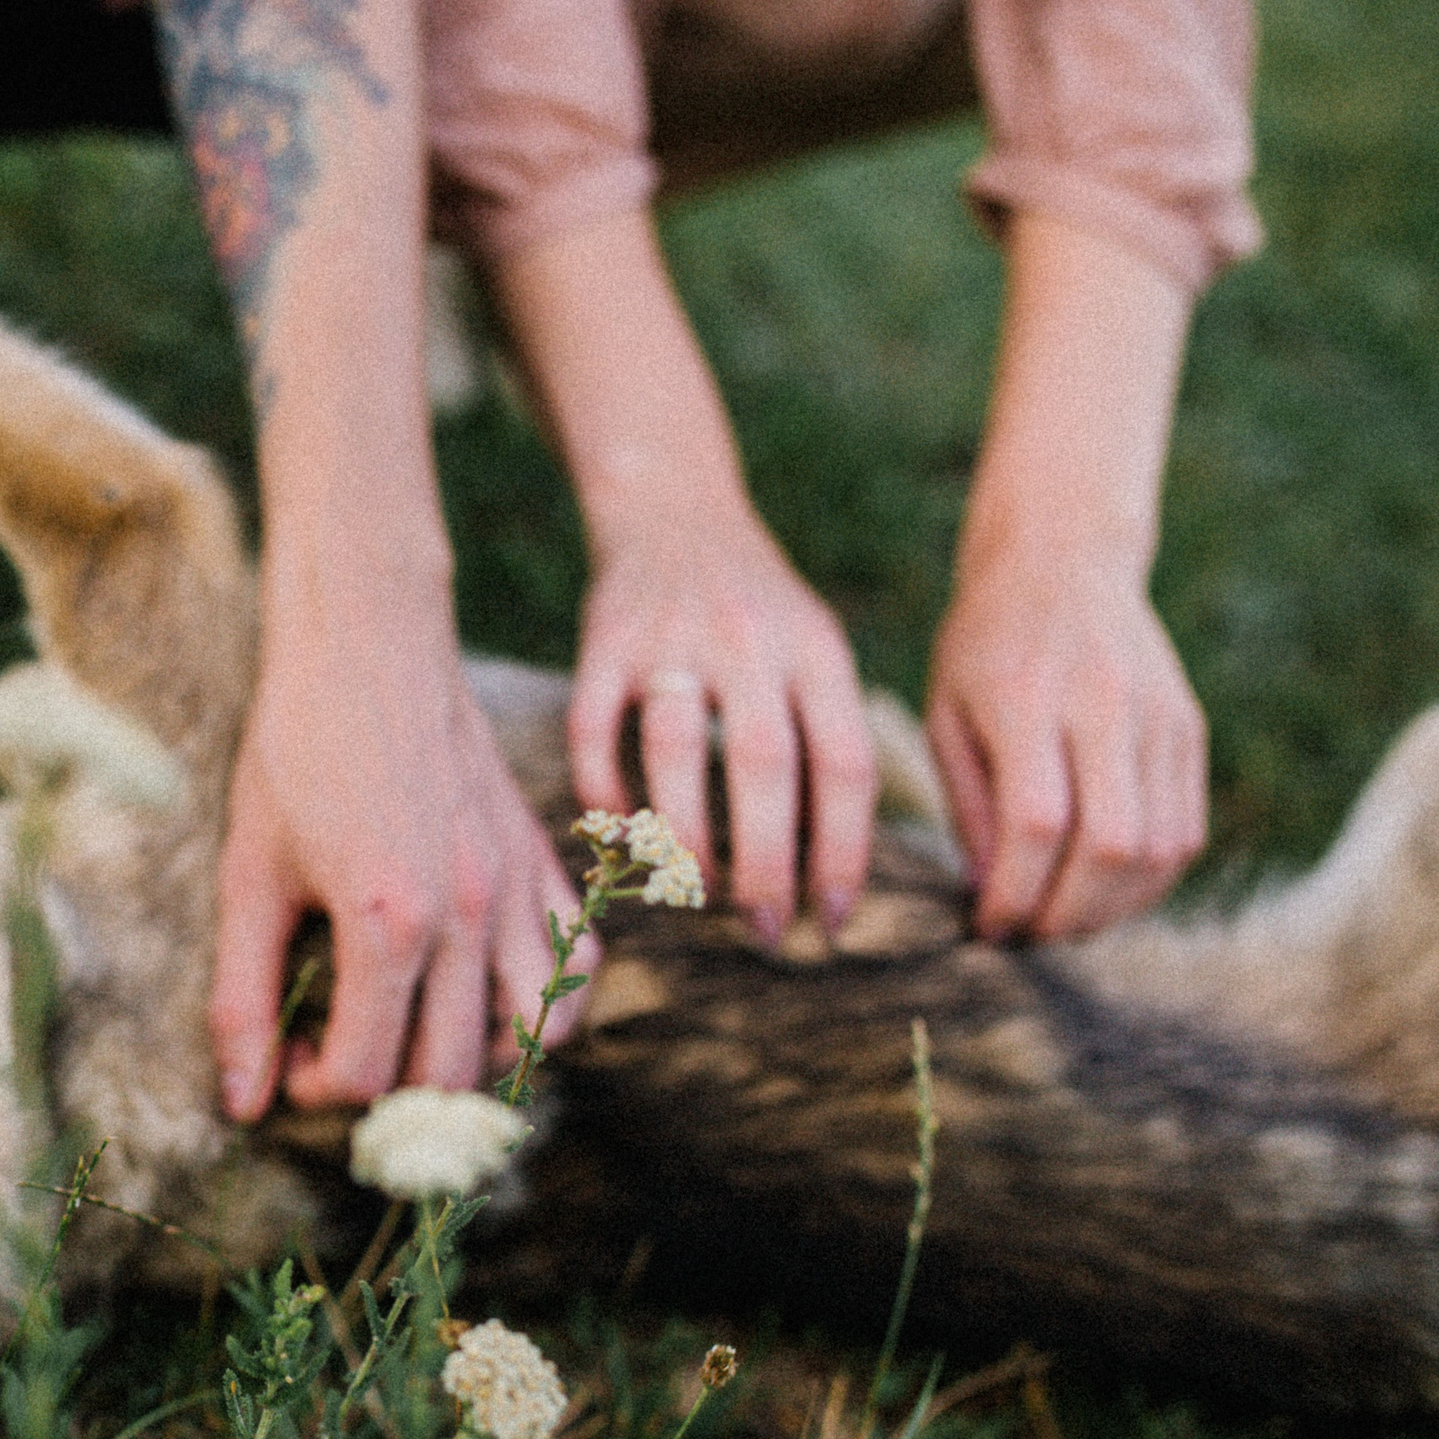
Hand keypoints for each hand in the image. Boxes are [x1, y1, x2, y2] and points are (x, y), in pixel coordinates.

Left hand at [208, 619, 594, 1120]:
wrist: (365, 645)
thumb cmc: (296, 752)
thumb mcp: (246, 877)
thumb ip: (242, 998)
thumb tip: (241, 1102)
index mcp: (387, 920)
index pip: (368, 1072)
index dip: (316, 1089)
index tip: (293, 1058)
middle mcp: (466, 914)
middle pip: (447, 1073)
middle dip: (388, 1090)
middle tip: (343, 1054)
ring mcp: (515, 888)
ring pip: (528, 1037)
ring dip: (471, 1063)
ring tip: (414, 1035)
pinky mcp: (540, 861)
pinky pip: (575, 970)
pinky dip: (543, 1008)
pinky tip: (487, 1000)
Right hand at [566, 513, 874, 946]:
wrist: (674, 509)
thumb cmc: (758, 609)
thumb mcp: (815, 648)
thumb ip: (828, 733)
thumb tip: (833, 862)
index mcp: (816, 650)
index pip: (844, 763)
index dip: (844, 849)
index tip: (834, 917)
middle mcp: (750, 641)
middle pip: (765, 765)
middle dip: (768, 861)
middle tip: (766, 929)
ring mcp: (672, 638)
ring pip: (677, 750)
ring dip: (686, 834)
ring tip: (695, 891)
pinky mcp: (604, 640)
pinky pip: (594, 728)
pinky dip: (604, 788)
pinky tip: (618, 833)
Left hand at [926, 543, 1205, 939]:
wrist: (1062, 561)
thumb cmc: (984, 645)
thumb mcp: (946, 711)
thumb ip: (968, 802)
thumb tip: (990, 892)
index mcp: (1026, 699)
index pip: (1036, 823)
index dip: (1016, 893)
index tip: (988, 926)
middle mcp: (1103, 707)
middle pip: (1109, 844)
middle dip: (1068, 913)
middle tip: (1030, 935)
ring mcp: (1158, 718)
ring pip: (1159, 846)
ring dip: (1114, 907)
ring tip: (1065, 920)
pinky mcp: (1189, 729)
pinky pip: (1187, 828)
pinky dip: (1151, 879)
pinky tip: (1106, 891)